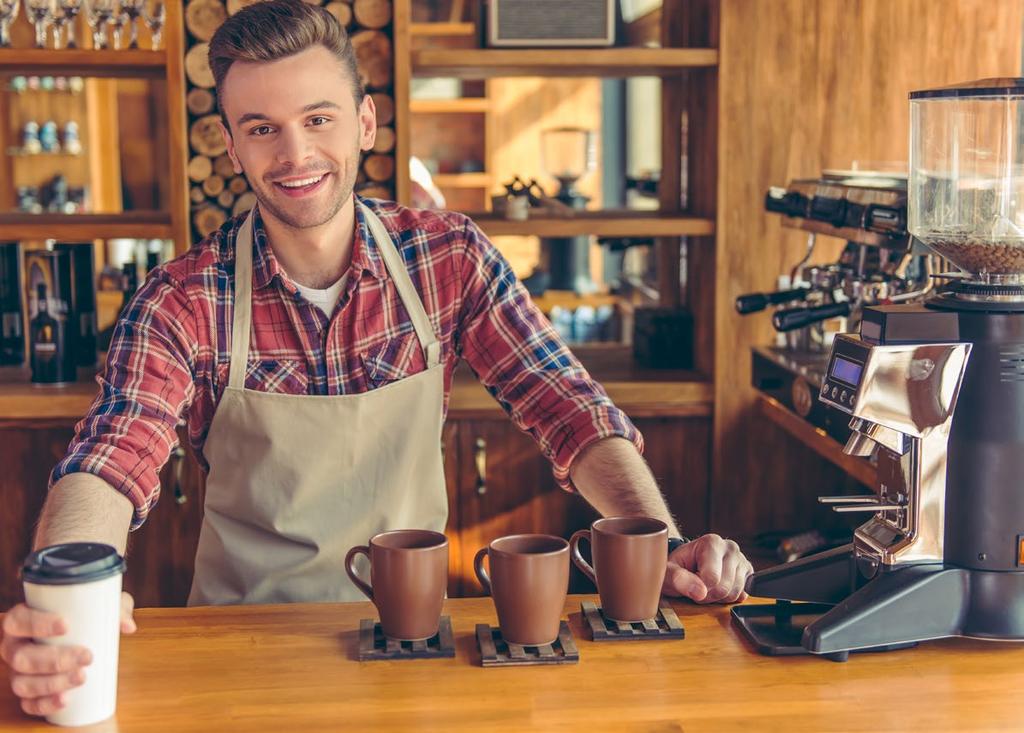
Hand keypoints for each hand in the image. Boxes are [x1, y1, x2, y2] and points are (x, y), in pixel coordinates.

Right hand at [1, 592, 135, 717]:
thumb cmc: (82, 615)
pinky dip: (45, 704)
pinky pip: (28, 703)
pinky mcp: (27, 692)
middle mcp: (14, 647)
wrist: (78, 634)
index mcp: (22, 620)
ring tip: (82, 677)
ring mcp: (18, 672)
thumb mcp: (100, 603)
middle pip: (22, 657)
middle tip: (87, 656)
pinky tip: (65, 700)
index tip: (66, 625)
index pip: (18, 620)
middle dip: (54, 660)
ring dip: (52, 684)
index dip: (38, 624)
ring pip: (23, 683)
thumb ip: (116, 608)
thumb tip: (128, 626)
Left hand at [662, 534, 752, 603]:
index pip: (712, 578)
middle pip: (724, 588)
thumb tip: (699, 592)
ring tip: (705, 586)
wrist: (685, 564)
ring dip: (716, 597)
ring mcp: (741, 559)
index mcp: (712, 542)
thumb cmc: (676, 567)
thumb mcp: (668, 571)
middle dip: (707, 595)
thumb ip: (677, 578)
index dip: (698, 588)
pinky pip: (741, 595)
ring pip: (734, 593)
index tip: (688, 580)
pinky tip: (717, 586)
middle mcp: (730, 547)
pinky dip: (727, 597)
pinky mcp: (748, 572)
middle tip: (696, 587)